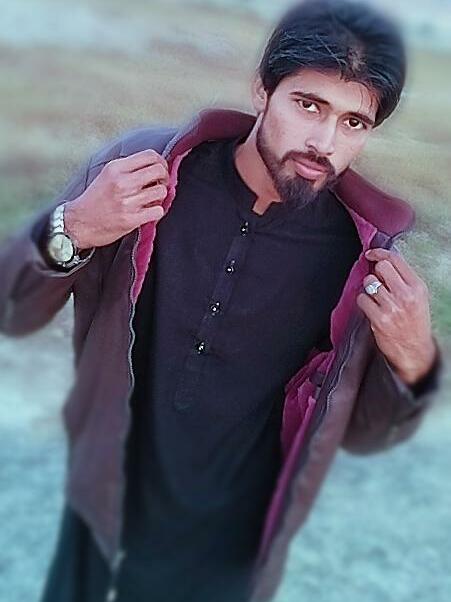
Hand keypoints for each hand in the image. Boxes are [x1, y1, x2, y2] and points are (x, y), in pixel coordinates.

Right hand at [64, 149, 168, 249]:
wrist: (78, 223)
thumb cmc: (94, 200)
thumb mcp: (106, 175)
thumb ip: (127, 168)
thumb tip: (154, 165)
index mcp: (116, 168)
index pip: (150, 155)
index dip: (161, 162)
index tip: (160, 170)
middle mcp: (122, 182)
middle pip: (159, 170)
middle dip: (164, 177)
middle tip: (159, 185)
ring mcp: (127, 202)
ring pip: (161, 191)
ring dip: (160, 196)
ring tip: (151, 200)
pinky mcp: (131, 219)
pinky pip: (158, 211)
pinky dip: (156, 211)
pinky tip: (148, 212)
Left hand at [357, 247, 436, 384]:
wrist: (415, 351)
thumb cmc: (414, 323)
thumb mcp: (417, 298)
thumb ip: (402, 280)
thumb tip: (379, 263)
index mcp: (417, 287)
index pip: (395, 260)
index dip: (379, 253)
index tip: (370, 254)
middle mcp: (406, 295)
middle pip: (380, 268)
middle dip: (375, 273)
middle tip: (378, 284)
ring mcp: (392, 307)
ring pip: (369, 283)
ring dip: (369, 290)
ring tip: (378, 301)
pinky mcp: (379, 319)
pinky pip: (362, 299)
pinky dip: (364, 302)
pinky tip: (372, 310)